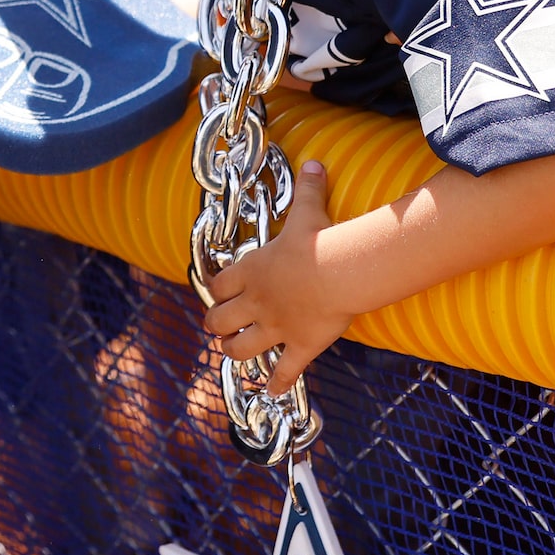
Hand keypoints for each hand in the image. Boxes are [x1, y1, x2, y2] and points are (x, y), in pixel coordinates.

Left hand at [200, 161, 351, 392]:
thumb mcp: (309, 211)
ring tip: (236, 353)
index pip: (219, 286)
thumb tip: (313, 163)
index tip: (219, 293)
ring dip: (235, 352)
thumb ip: (308, 188)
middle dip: (216, 325)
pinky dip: (277, 383)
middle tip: (221, 326)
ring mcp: (275, 327)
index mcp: (252, 271)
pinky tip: (273, 391)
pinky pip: (283, 371)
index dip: (216, 291)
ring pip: (240, 349)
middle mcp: (256, 302)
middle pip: (217, 321)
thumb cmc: (320, 240)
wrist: (338, 271)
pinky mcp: (299, 346)